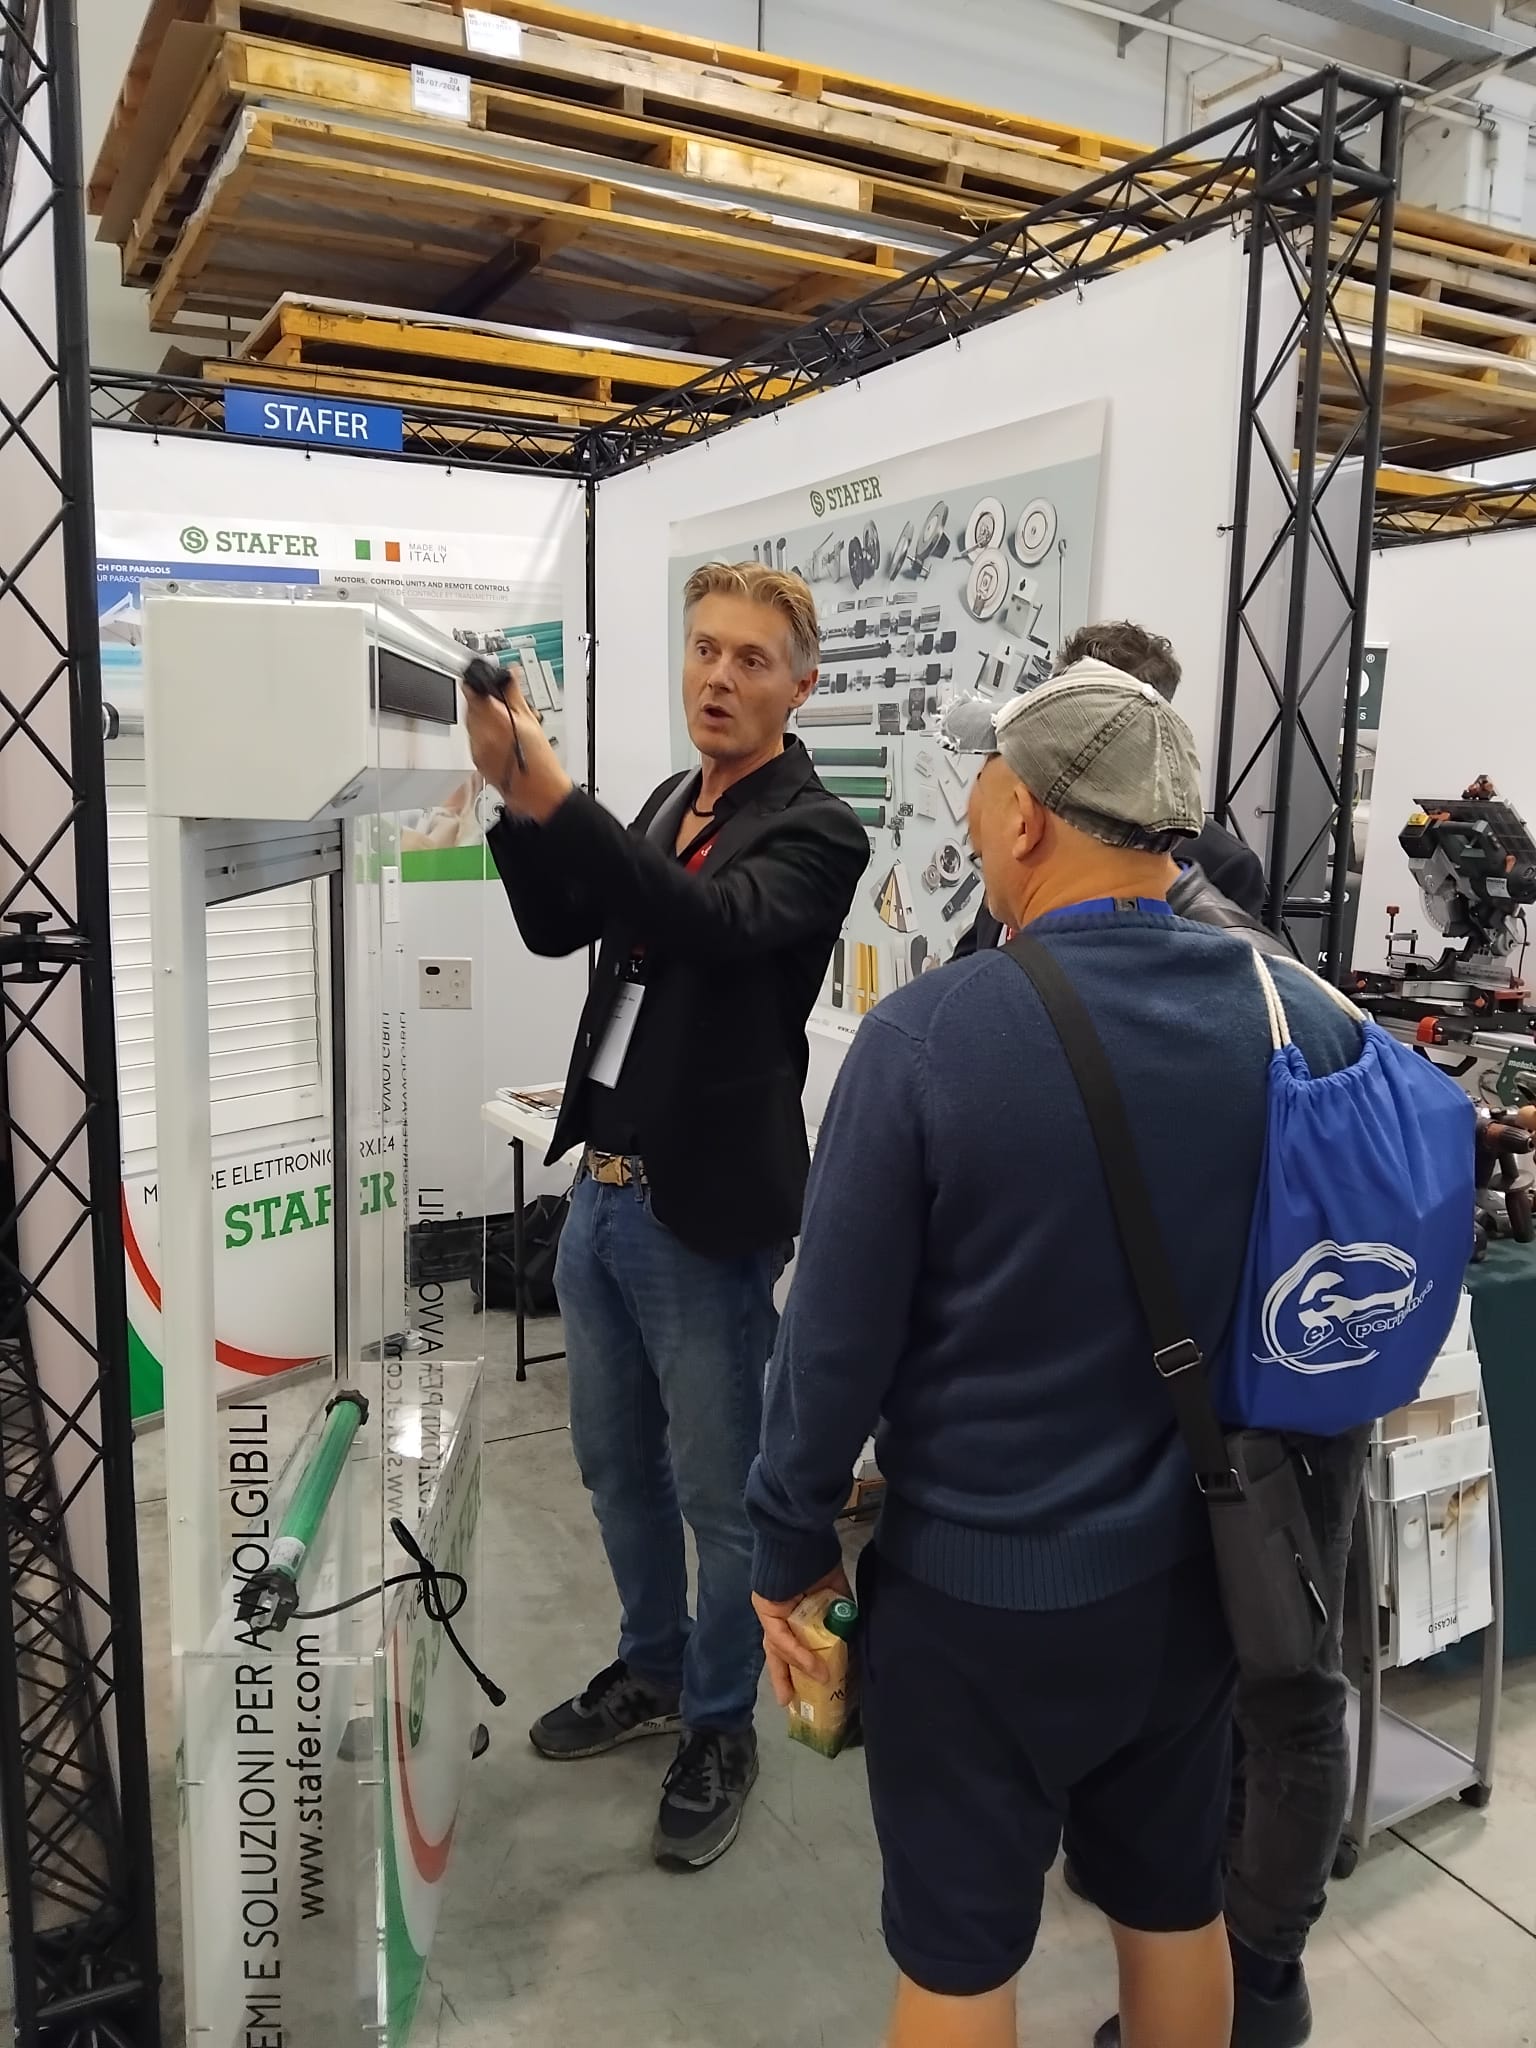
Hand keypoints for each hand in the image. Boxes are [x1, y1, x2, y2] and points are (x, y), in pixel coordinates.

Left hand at [460, 662, 571, 822]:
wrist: (538, 792)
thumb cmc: (539, 763)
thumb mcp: (531, 722)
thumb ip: (515, 695)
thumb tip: (509, 674)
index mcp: (495, 722)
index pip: (474, 693)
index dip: (477, 682)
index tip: (483, 678)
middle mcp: (481, 736)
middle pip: (469, 706)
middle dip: (479, 698)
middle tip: (494, 696)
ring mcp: (476, 748)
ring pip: (469, 721)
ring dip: (479, 713)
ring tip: (498, 716)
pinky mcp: (475, 758)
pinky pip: (472, 736)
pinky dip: (480, 730)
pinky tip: (496, 733)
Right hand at [752, 1563, 851, 1709]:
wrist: (800, 1545)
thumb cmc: (779, 1580)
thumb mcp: (772, 1615)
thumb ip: (789, 1644)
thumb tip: (816, 1672)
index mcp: (777, 1620)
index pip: (779, 1654)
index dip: (783, 1678)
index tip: (786, 1702)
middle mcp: (798, 1618)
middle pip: (801, 1652)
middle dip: (805, 1677)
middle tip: (811, 1703)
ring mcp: (820, 1611)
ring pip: (825, 1642)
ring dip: (830, 1662)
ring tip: (837, 1687)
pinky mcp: (842, 1601)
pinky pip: (846, 1624)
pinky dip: (851, 1641)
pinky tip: (857, 1659)